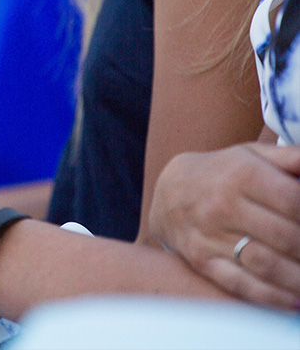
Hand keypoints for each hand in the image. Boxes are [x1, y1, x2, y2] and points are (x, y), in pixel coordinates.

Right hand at [148, 143, 299, 308]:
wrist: (169, 191)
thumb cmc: (223, 173)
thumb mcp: (252, 155)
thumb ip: (291, 158)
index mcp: (242, 174)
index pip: (293, 201)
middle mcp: (223, 205)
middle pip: (285, 236)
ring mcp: (210, 235)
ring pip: (266, 264)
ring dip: (298, 278)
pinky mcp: (201, 259)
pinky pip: (241, 284)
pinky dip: (272, 297)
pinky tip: (295, 301)